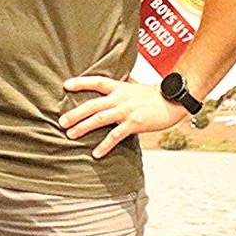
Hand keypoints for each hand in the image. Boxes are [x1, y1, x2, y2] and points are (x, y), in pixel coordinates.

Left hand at [59, 75, 186, 157]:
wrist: (173, 101)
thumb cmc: (154, 96)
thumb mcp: (134, 88)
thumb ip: (119, 89)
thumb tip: (106, 90)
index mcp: (119, 87)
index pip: (97, 81)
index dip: (81, 82)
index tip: (65, 85)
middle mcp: (120, 98)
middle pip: (93, 104)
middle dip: (76, 113)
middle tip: (61, 121)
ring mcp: (126, 111)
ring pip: (100, 119)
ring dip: (84, 127)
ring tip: (71, 134)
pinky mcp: (134, 124)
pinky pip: (115, 136)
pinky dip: (105, 145)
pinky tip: (96, 153)